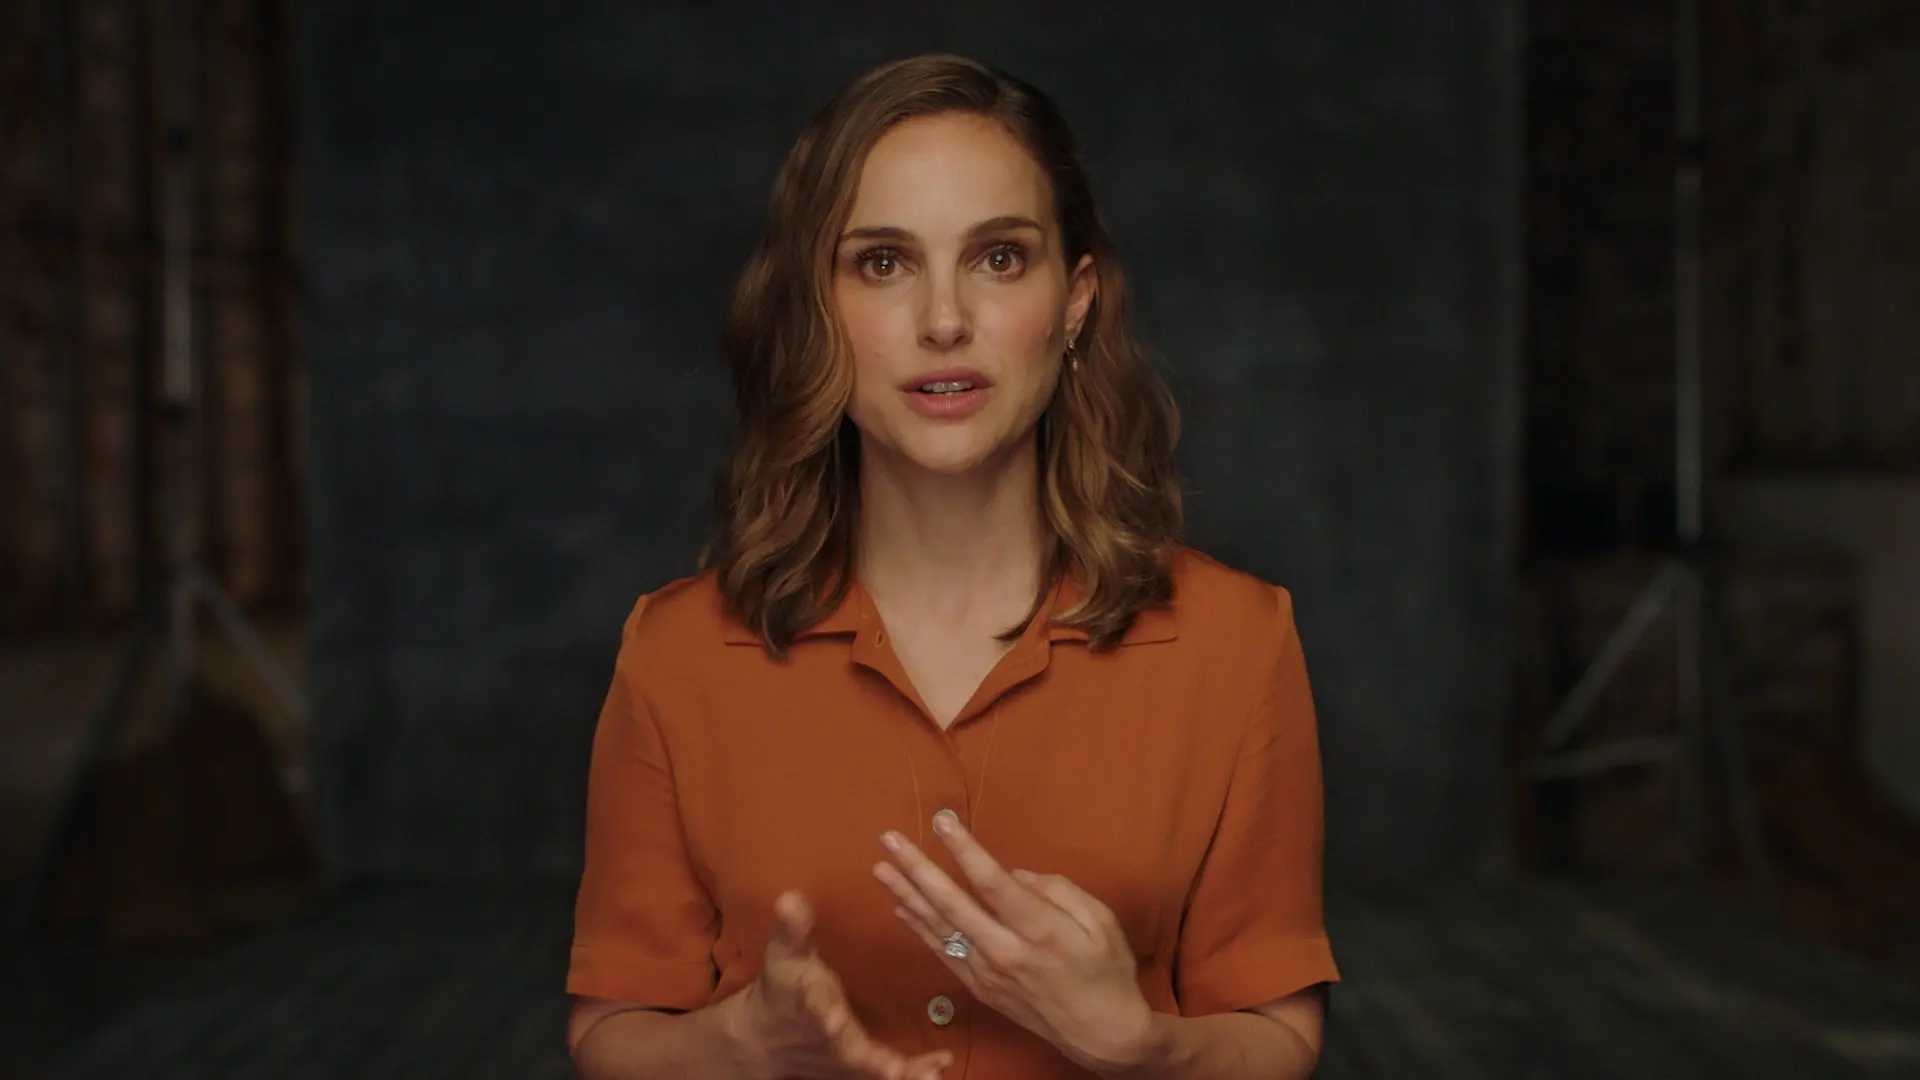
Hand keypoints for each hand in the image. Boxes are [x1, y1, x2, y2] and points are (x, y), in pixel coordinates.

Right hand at [732, 891, 952, 1079]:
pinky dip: (911, 1073)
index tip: (833, 1020)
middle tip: (893, 1069)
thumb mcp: (783, 952)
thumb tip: (790, 897)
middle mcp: (826, 1036)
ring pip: (870, 1070)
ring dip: (900, 1072)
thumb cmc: (781, 985)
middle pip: (847, 1050)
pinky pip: (884, 1074)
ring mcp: (841, 1057)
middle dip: (870, 1059)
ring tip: (933, 1072)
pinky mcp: (855, 1068)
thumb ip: (792, 926)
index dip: (824, 1013)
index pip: (814, 1006)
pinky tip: (941, 1067)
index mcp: (807, 1002)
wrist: (763, 1037)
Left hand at [872, 818, 1155, 1073]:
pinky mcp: (980, 988)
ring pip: (939, 928)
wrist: (1101, 1034)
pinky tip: (901, 907)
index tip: (943, 820)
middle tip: (890, 840)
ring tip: (880, 868)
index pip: (992, 881)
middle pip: (952, 904)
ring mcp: (988, 973)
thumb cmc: (1107, 971)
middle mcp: (1006, 951)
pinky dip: (920, 928)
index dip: (964, 849)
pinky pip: (943, 952)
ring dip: (907, 895)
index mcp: (1039, 929)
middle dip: (918, 868)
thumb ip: (1059, 891)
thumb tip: (1016, 876)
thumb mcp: (1102, 922)